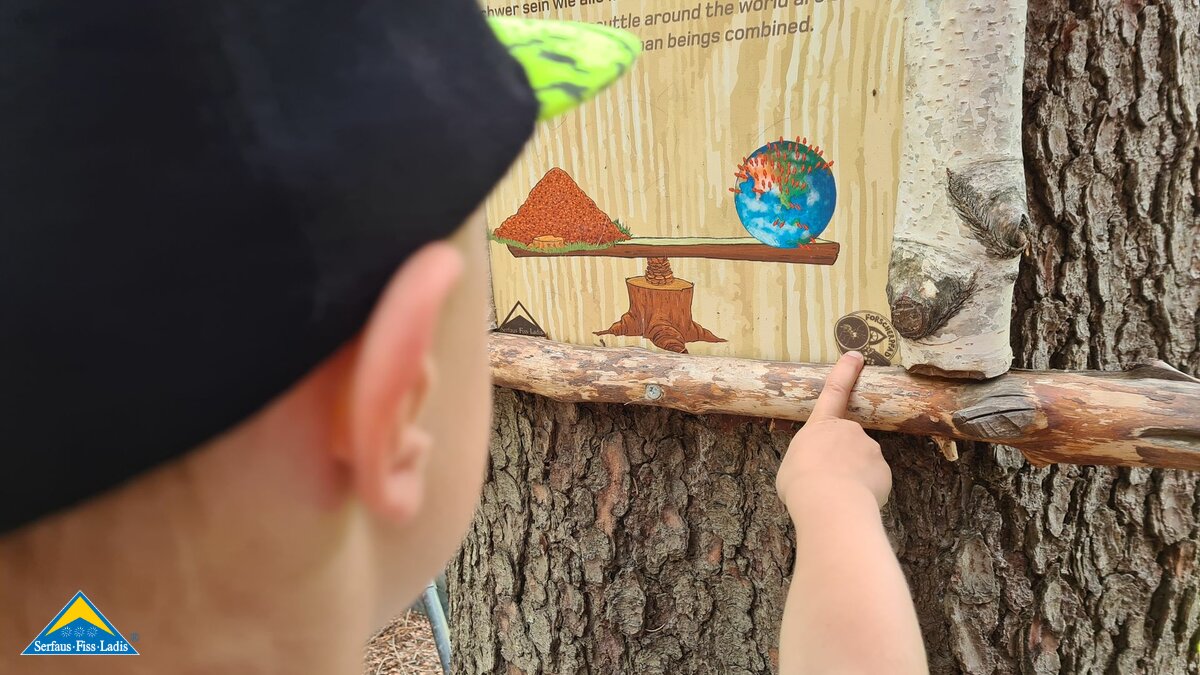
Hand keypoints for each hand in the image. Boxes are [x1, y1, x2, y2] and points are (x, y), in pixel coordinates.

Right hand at [776, 351, 891, 513]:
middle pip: (847, 443)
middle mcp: (848, 430)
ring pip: (862, 463)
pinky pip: (874, 480)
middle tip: (825, 482)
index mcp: (821, 426)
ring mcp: (869, 448)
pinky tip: (852, 500)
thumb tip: (816, 465)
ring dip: (852, 477)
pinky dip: (865, 490)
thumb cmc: (801, 483)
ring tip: (837, 495)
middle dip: (841, 460)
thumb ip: (808, 458)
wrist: (829, 502)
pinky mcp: (884, 469)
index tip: (856, 356)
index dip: (845, 372)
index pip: (834, 391)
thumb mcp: (791, 465)